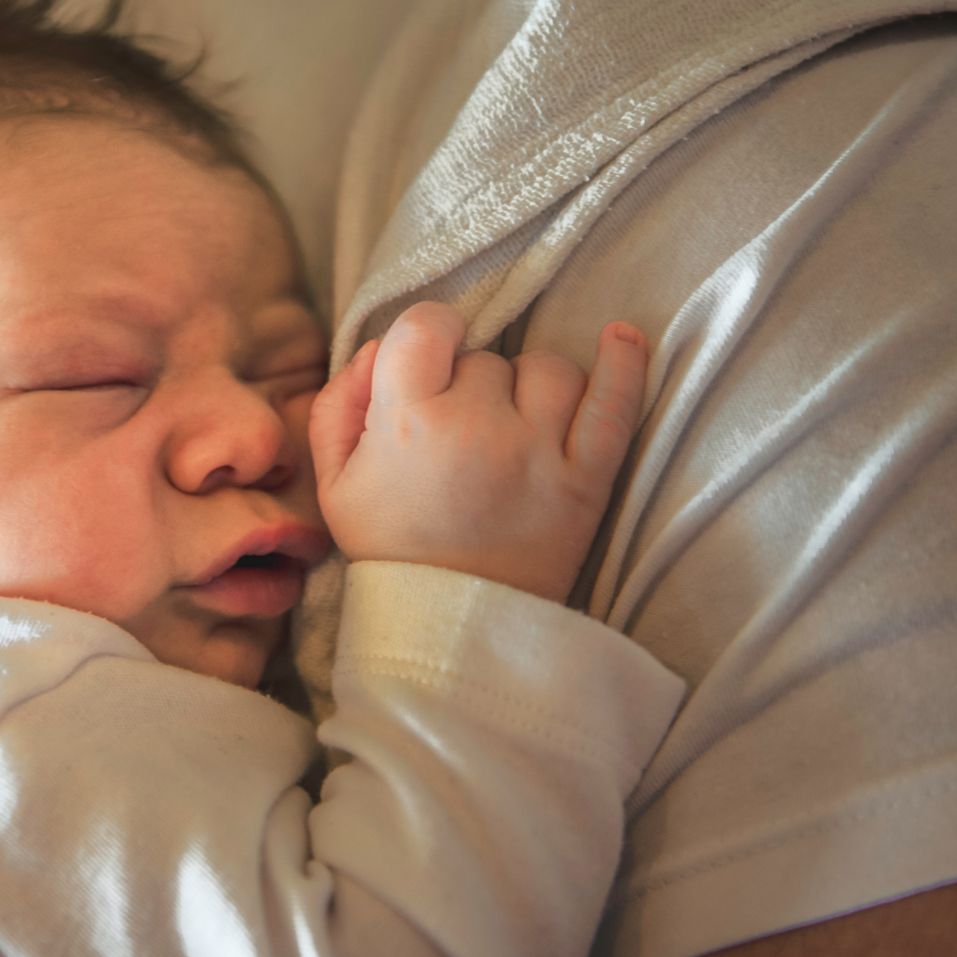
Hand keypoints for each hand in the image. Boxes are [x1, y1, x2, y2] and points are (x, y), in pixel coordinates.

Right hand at [309, 302, 648, 601]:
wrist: (453, 630)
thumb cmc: (392, 550)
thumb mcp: (334, 483)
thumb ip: (340, 404)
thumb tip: (381, 349)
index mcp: (406, 424)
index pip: (425, 326)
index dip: (428, 335)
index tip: (431, 362)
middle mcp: (475, 428)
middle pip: (486, 359)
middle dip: (472, 385)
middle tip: (461, 437)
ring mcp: (537, 452)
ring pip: (547, 369)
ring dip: (531, 386)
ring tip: (515, 425)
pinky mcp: (585, 480)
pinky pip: (614, 404)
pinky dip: (622, 366)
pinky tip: (620, 338)